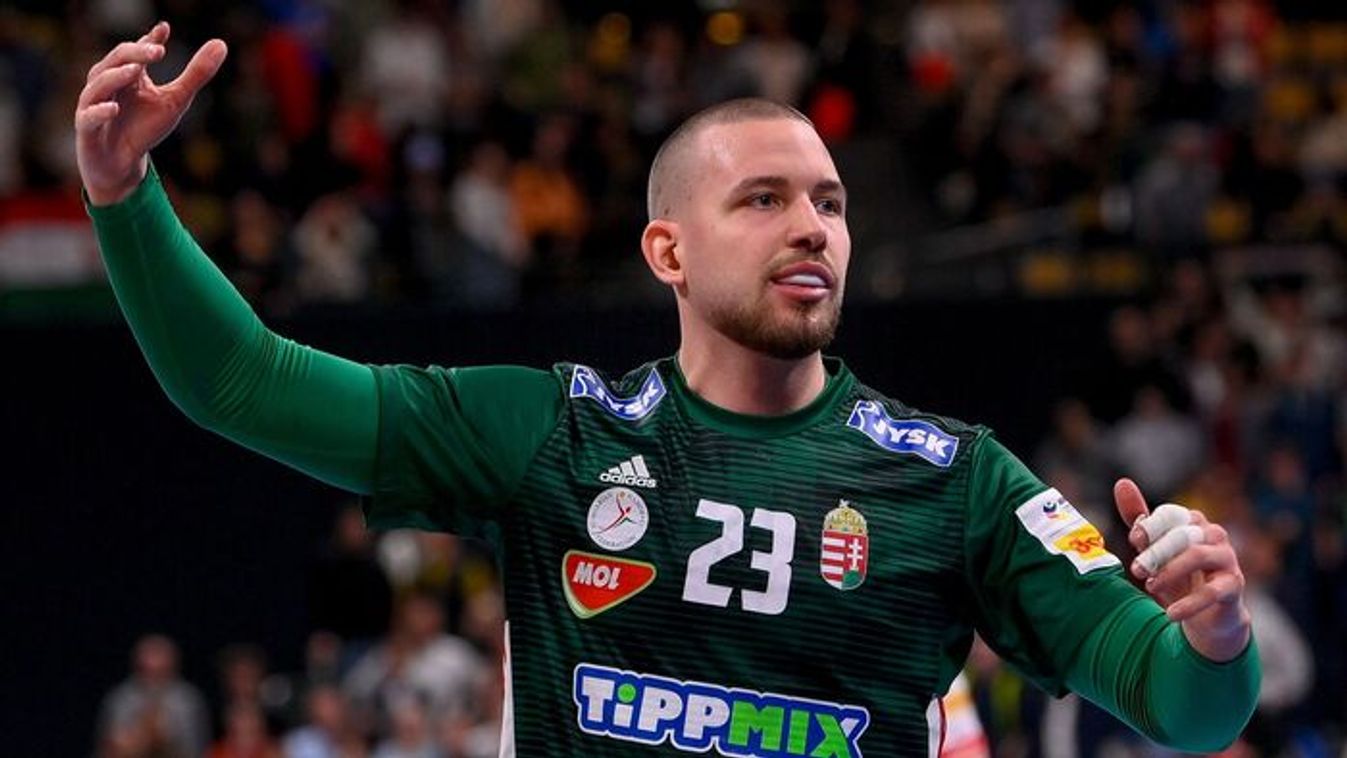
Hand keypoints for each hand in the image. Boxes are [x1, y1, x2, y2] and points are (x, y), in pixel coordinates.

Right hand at [75, 21, 226, 205]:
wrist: (121, 163)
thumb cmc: (143, 128)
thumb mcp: (176, 101)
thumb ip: (195, 74)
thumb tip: (221, 44)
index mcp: (128, 74)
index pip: (137, 51)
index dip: (150, 41)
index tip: (165, 29)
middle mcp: (107, 84)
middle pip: (117, 60)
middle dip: (136, 54)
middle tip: (158, 51)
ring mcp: (93, 105)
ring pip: (98, 84)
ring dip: (116, 76)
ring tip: (136, 70)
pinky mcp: (87, 128)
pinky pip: (88, 117)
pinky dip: (100, 111)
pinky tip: (115, 109)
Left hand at [1113, 478, 1251, 661]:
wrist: (1205, 616)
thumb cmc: (1178, 577)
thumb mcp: (1155, 551)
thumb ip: (1140, 523)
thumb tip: (1122, 483)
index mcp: (1194, 522)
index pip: (1171, 514)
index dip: (1150, 526)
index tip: (1135, 540)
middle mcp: (1214, 535)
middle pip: (1182, 535)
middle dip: (1155, 552)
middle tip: (1136, 570)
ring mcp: (1227, 560)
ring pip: (1197, 556)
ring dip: (1169, 572)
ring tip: (1150, 587)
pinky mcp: (1234, 587)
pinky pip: (1213, 591)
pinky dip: (1189, 604)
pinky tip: (1170, 614)